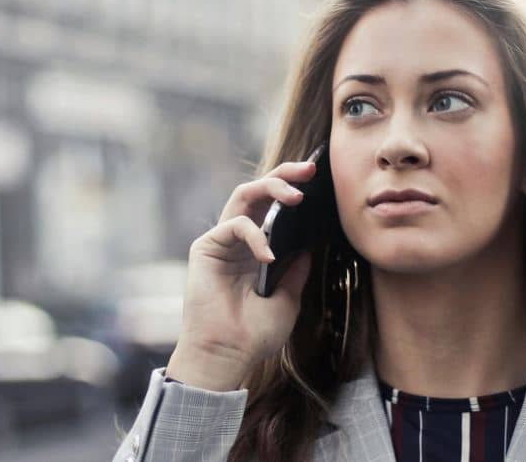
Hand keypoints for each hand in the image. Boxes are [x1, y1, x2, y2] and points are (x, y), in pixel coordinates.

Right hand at [166, 160, 316, 390]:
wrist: (227, 356)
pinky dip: (255, 235)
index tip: (319, 179)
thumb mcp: (288, 299)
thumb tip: (309, 246)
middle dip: (284, 174)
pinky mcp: (206, 247)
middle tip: (310, 169)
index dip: (293, 189)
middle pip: (259, 191)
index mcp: (257, 249)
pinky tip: (269, 255)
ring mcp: (222, 241)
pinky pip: (233, 225)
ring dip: (271, 187)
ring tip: (296, 194)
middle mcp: (239, 239)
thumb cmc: (254, 334)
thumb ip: (296, 271)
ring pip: (244, 195)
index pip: (274, 207)